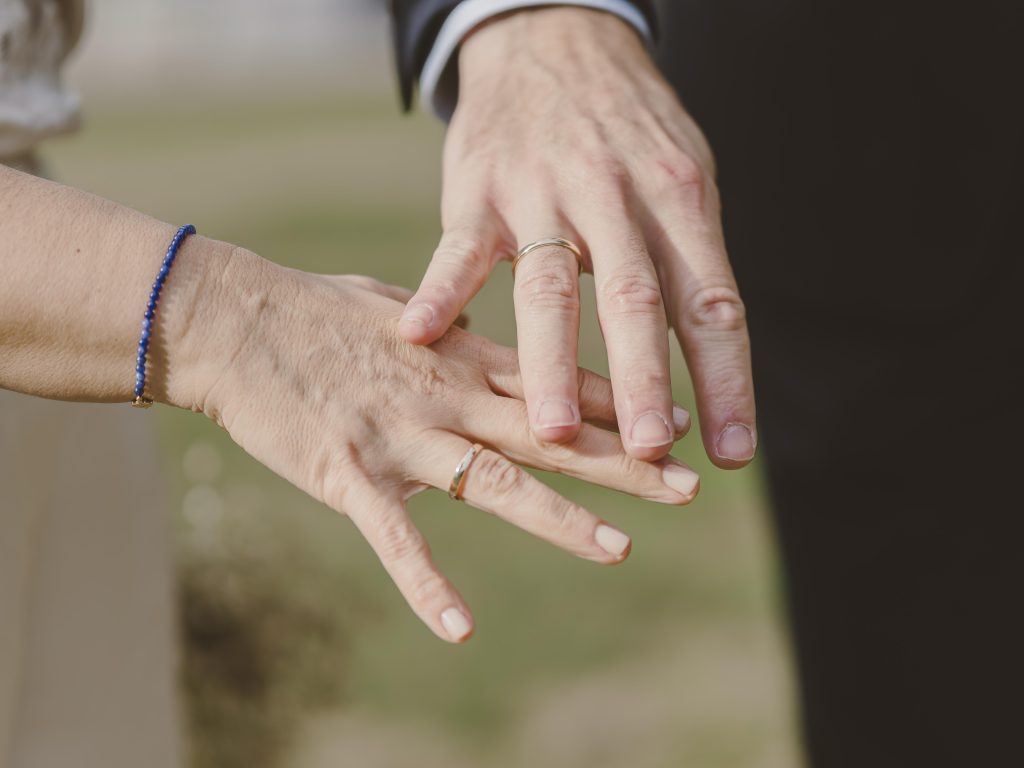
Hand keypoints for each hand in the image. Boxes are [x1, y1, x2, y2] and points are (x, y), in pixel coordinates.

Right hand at [174, 250, 699, 642]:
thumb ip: (454, 328)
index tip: (678, 422)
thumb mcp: (403, 308)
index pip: (556, 383)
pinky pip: (396, 538)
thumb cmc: (317, 311)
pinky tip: (462, 627)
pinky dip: (427, 583)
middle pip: (550, 432)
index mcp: (461, 355)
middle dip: (623, 461)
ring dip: (559, 517)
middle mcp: (446, 395)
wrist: (234, 318)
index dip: (620, 406)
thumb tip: (483, 332)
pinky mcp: (350, 473)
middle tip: (687, 487)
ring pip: (495, 482)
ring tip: (619, 550)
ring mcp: (402, 436)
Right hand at [397, 8, 755, 466]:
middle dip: (642, 380)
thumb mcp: (679, 178)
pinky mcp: (479, 190)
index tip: (729, 452)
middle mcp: (614, 195)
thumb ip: (689, 264)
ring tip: (550, 430)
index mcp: (677, 200)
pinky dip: (440, 290)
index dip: (724, 379)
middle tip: (646, 453)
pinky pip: (459, 247)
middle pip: (633, 298)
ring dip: (550, 362)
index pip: (709, 301)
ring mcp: (542, 191)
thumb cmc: (627, 130)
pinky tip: (422, 334)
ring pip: (549, 285)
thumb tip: (714, 371)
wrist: (553, 39)